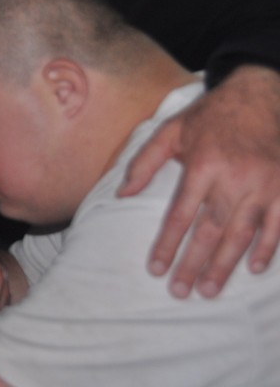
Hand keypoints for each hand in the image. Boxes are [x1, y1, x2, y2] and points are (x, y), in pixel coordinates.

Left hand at [119, 65, 279, 297]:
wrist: (262, 95)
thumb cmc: (210, 117)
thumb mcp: (171, 130)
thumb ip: (144, 162)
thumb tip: (122, 194)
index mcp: (203, 164)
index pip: (181, 214)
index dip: (168, 244)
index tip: (156, 269)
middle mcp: (235, 176)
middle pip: (211, 230)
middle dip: (194, 264)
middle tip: (181, 291)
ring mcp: (265, 183)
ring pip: (243, 233)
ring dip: (226, 265)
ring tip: (208, 289)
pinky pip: (278, 224)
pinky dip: (267, 248)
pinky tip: (253, 268)